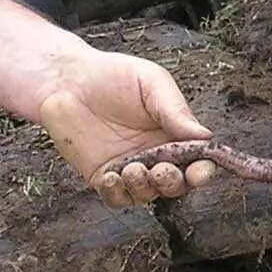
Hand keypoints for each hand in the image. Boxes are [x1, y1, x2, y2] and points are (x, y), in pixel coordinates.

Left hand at [41, 48, 217, 206]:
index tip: (199, 171)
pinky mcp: (102, 175)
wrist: (65, 79)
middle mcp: (155, 155)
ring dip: (145, 189)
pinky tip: (112, 177)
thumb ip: (177, 110)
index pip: (198, 160)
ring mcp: (129, 168)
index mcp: (175, 134)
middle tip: (161, 170)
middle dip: (174, 183)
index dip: (202, 170)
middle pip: (176, 184)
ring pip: (147, 194)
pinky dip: (118, 194)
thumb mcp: (152, 82)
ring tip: (133, 169)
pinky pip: (115, 197)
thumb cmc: (112, 75)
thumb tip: (206, 136)